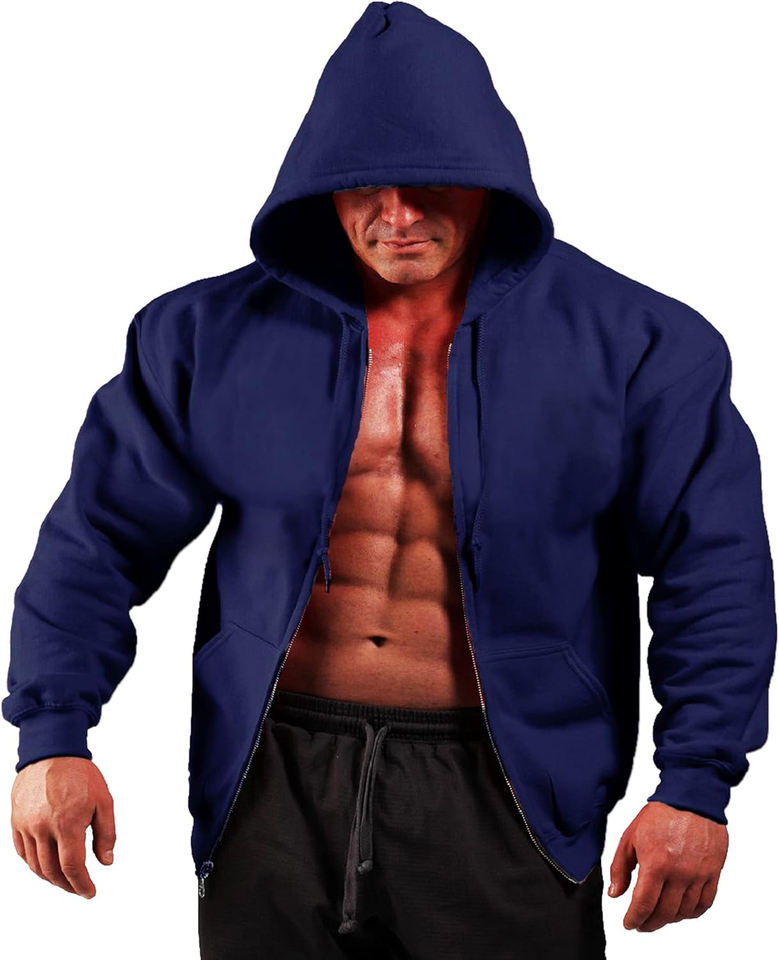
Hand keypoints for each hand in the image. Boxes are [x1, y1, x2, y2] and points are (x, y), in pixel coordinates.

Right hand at [10, 756, 115, 897]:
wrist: (51, 751)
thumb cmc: (80, 774)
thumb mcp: (104, 800)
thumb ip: (106, 833)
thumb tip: (106, 861)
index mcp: (67, 823)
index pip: (72, 867)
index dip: (82, 884)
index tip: (90, 892)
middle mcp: (43, 828)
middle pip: (52, 871)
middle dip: (68, 885)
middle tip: (80, 888)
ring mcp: (26, 826)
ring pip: (35, 865)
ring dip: (51, 878)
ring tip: (66, 880)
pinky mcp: (16, 822)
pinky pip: (22, 852)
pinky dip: (34, 865)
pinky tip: (46, 866)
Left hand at [608, 800, 727, 931]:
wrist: (691, 798)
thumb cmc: (660, 815)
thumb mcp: (630, 837)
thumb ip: (620, 867)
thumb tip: (615, 894)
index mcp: (656, 863)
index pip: (644, 904)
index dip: (634, 919)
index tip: (629, 924)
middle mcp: (679, 873)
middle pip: (664, 913)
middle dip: (649, 923)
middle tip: (641, 924)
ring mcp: (699, 874)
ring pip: (684, 912)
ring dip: (669, 919)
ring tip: (659, 916)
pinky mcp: (713, 873)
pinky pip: (704, 903)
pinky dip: (691, 913)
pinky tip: (681, 911)